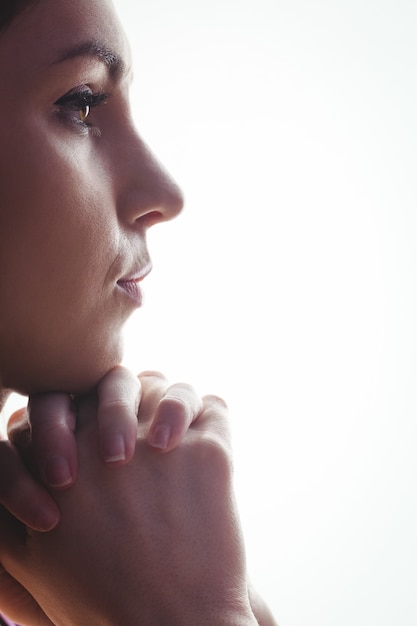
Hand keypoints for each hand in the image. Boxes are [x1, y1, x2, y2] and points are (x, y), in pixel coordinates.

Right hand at [0, 392, 257, 625]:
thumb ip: (11, 499)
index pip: (67, 398)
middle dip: (118, 397)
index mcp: (63, 457)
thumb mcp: (30, 559)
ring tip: (166, 426)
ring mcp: (162, 439)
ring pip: (164, 385)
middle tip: (131, 422)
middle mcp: (110, 437)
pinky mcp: (212, 452)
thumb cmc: (98, 600)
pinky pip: (213, 406)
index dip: (77, 411)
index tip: (91, 433)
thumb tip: (15, 450)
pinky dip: (206, 413)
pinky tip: (199, 432)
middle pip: (115, 382)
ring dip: (165, 397)